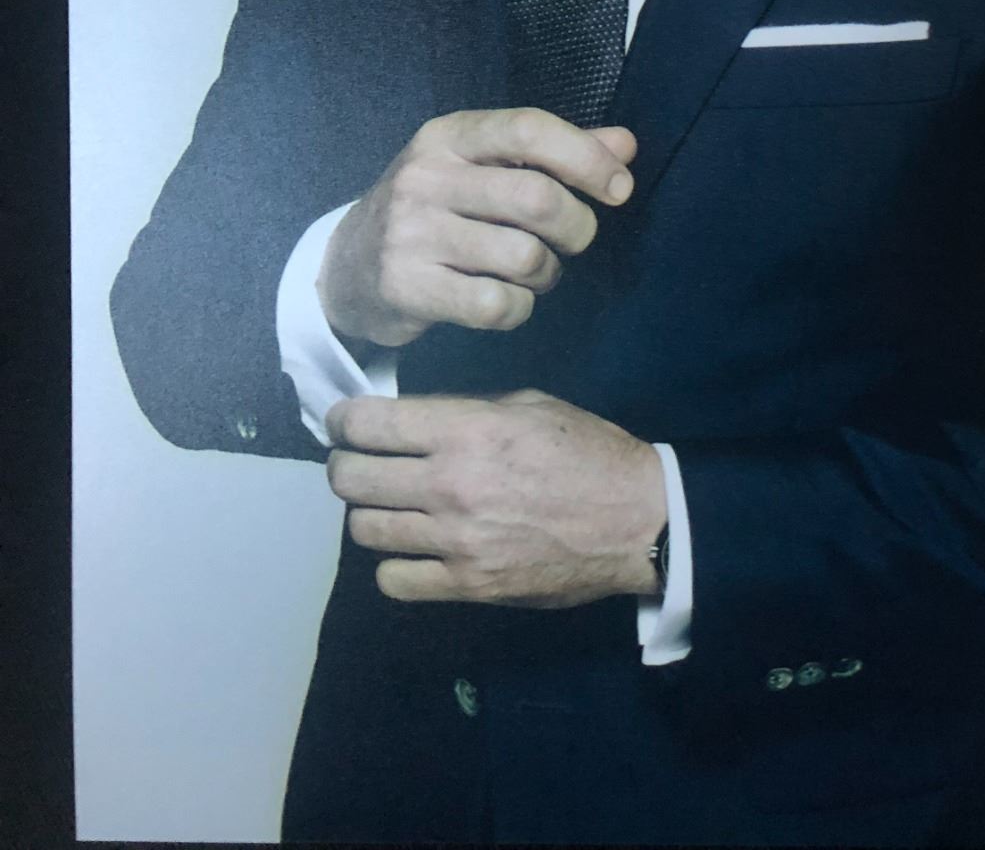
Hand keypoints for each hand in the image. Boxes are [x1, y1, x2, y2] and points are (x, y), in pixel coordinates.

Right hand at [317, 109, 636, 347]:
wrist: (346, 266)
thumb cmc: (435, 209)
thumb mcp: (482, 167)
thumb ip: (554, 154)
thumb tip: (625, 144)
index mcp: (449, 136)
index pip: (528, 130)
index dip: (586, 157)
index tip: (619, 188)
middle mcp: (425, 177)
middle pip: (537, 199)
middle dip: (577, 227)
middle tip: (574, 240)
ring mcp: (411, 234)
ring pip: (524, 257)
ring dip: (548, 273)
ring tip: (534, 271)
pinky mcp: (406, 288)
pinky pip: (496, 306)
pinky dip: (518, 309)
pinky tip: (506, 300)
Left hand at [326, 390, 667, 605]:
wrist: (634, 521)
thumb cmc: (586, 451)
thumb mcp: (529, 405)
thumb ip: (465, 409)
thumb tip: (412, 417)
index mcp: (468, 430)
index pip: (369, 424)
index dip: (343, 420)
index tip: (344, 423)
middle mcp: (451, 485)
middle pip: (351, 478)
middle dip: (345, 465)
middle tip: (357, 463)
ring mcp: (455, 541)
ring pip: (364, 529)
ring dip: (368, 513)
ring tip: (387, 506)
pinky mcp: (467, 585)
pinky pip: (393, 580)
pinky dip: (394, 564)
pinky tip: (412, 549)